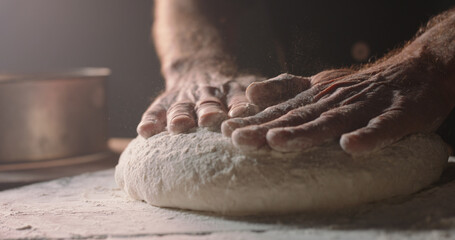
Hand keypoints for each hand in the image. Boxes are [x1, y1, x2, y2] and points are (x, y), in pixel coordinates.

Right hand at [137, 69, 263, 137]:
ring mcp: (186, 98)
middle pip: (209, 103)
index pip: (238, 98)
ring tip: (177, 126)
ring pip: (182, 107)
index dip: (240, 105)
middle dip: (209, 111)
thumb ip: (266, 99)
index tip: (242, 113)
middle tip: (209, 119)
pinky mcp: (166, 102)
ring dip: (180, 116)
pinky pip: (156, 110)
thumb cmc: (232, 89)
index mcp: (233, 91)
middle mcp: (209, 94)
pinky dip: (150, 120)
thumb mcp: (250, 84)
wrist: (200, 66)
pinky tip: (145, 131)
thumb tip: (290, 121)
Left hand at [222, 58, 454, 153]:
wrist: (416, 71)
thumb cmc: (362, 85)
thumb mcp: (320, 84)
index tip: (226, 131)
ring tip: (279, 142)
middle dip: (267, 129)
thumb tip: (251, 94)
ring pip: (332, 121)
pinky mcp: (397, 115)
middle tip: (238, 139)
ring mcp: (365, 106)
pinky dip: (367, 136)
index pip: (281, 111)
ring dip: (305, 132)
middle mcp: (335, 99)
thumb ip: (287, 90)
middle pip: (298, 116)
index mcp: (316, 95)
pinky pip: (382, 127)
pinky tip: (350, 147)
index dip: (254, 122)